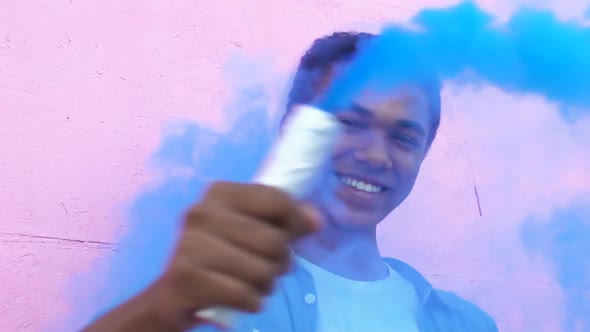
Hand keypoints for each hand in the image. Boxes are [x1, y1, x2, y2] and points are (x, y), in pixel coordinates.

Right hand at [146, 181, 318, 329]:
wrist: (176, 294)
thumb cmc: (222, 258)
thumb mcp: (252, 232)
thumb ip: (285, 221)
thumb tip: (316, 221)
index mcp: (220, 193)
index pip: (276, 200)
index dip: (295, 223)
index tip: (292, 237)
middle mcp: (202, 212)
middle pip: (274, 240)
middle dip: (280, 262)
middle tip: (267, 269)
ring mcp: (190, 244)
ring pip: (262, 271)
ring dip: (266, 285)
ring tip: (251, 284)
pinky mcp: (186, 278)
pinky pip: (245, 295)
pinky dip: (252, 303)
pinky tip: (241, 299)